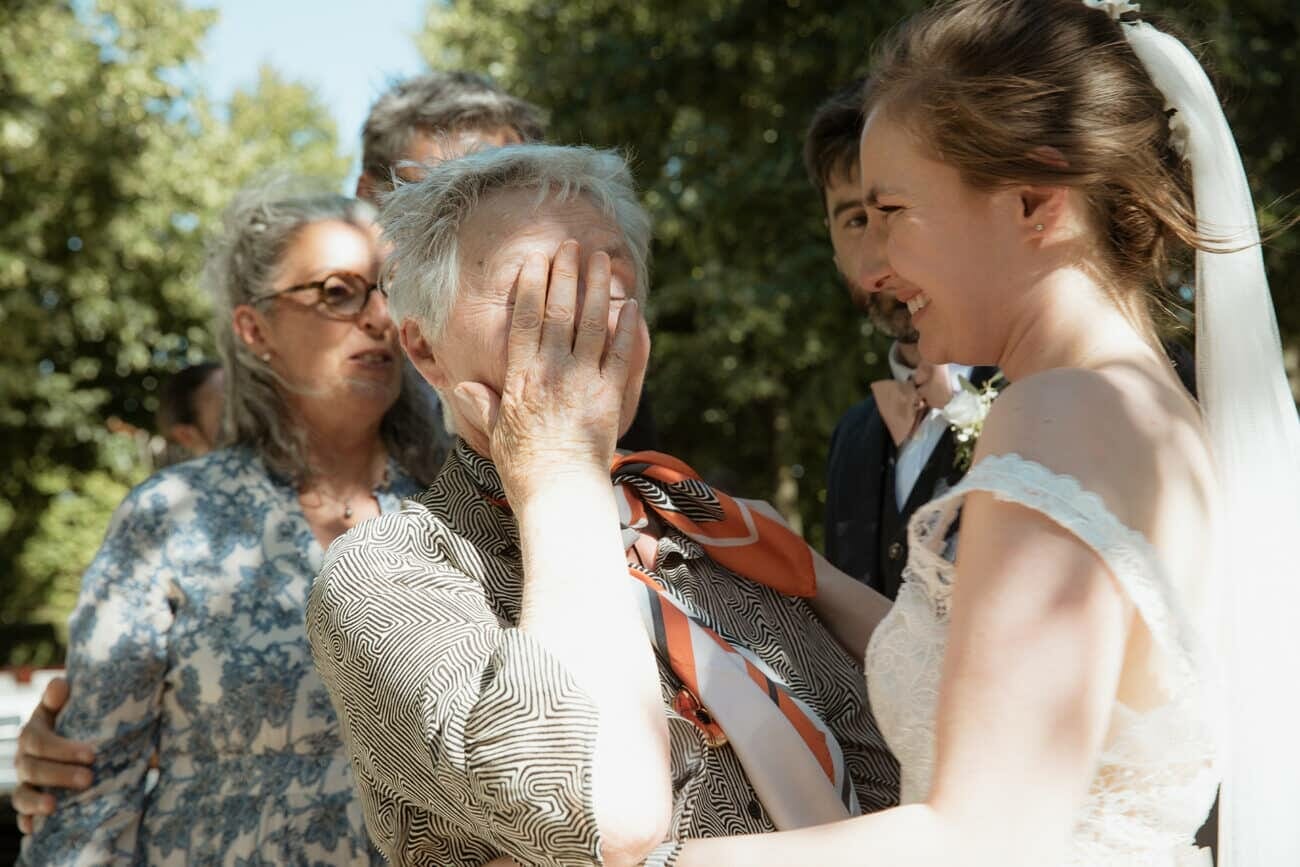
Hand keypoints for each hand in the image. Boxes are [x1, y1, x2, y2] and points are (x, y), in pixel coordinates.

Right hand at [11, 676, 94, 833]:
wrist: (77, 737)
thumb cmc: (77, 720)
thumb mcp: (72, 706)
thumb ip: (63, 697)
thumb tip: (59, 685)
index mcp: (34, 733)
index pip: (38, 740)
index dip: (62, 748)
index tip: (91, 754)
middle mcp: (24, 758)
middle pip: (32, 768)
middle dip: (59, 775)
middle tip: (88, 778)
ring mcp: (25, 781)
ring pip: (21, 794)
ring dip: (36, 801)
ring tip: (54, 806)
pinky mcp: (30, 801)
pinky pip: (22, 814)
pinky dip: (27, 821)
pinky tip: (34, 829)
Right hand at [453, 240, 641, 500]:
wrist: (559, 492)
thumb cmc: (524, 467)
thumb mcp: (495, 433)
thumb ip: (481, 404)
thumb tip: (463, 384)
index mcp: (521, 378)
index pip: (525, 321)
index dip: (532, 287)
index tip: (536, 262)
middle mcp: (552, 373)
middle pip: (560, 312)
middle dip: (566, 274)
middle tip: (572, 245)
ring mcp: (583, 382)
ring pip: (591, 324)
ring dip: (596, 288)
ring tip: (602, 260)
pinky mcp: (609, 396)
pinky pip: (620, 354)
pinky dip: (625, 327)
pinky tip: (627, 304)